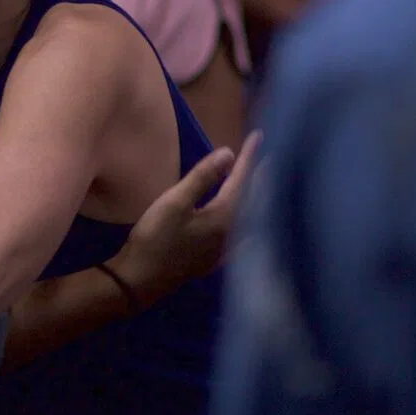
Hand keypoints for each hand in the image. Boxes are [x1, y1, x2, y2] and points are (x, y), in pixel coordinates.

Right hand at [110, 130, 261, 301]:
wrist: (142, 278)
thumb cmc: (156, 236)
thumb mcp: (175, 202)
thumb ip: (202, 177)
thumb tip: (228, 153)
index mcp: (224, 217)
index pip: (241, 180)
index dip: (250, 157)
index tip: (259, 136)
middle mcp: (232, 234)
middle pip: (254, 201)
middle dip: (263, 178)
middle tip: (273, 159)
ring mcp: (226, 250)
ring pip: (252, 220)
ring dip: (260, 200)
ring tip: (266, 186)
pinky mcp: (217, 259)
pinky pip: (245, 237)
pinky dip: (252, 224)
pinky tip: (252, 227)